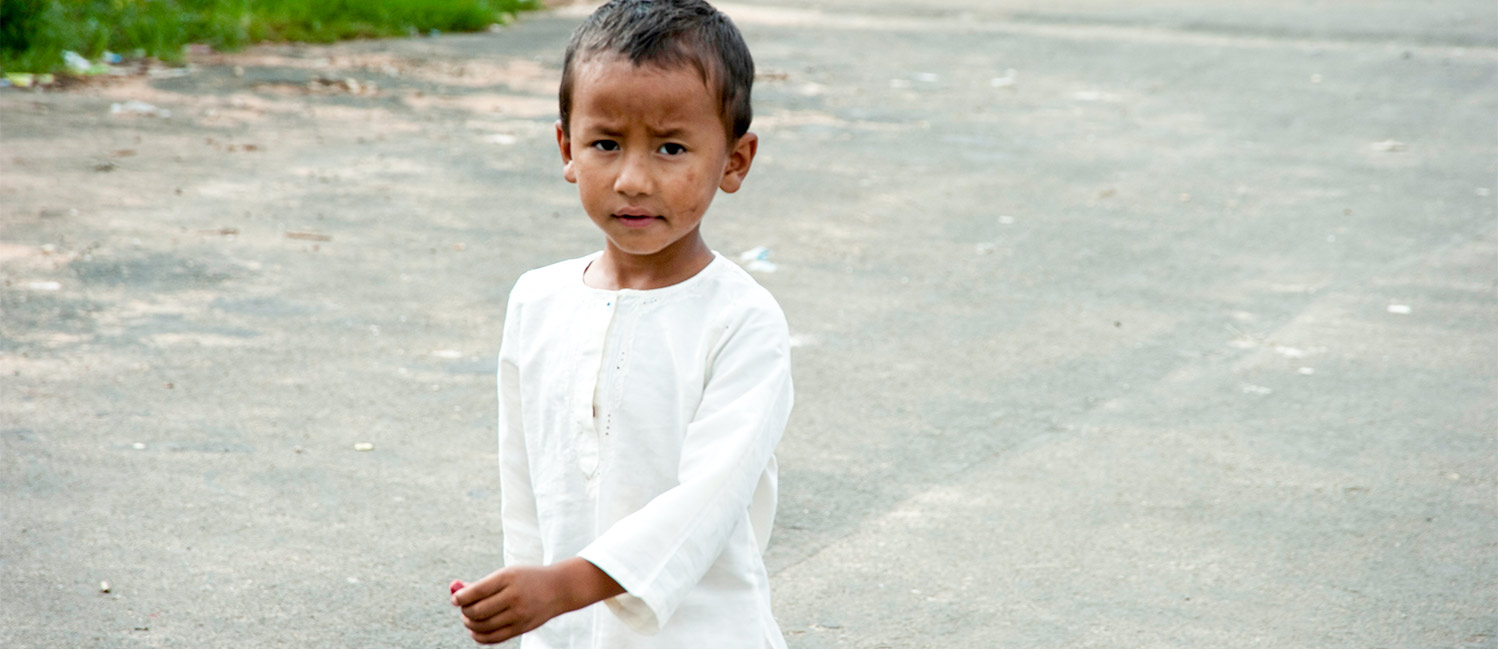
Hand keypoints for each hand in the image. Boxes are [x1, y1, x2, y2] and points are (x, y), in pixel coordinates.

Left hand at [450, 559, 624, 643]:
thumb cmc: (526, 579)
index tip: (455, 599)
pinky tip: (475, 630)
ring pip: (483, 626)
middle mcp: (513, 596)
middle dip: (465, 612)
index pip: (476, 591)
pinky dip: (479, 636)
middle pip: (477, 611)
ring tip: (469, 619)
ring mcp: (518, 614)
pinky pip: (493, 638)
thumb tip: (456, 594)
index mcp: (508, 578)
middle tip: (463, 609)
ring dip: (470, 624)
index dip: (460, 598)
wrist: (558, 589)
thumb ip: (482, 585)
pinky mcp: (521, 628)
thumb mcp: (507, 574)